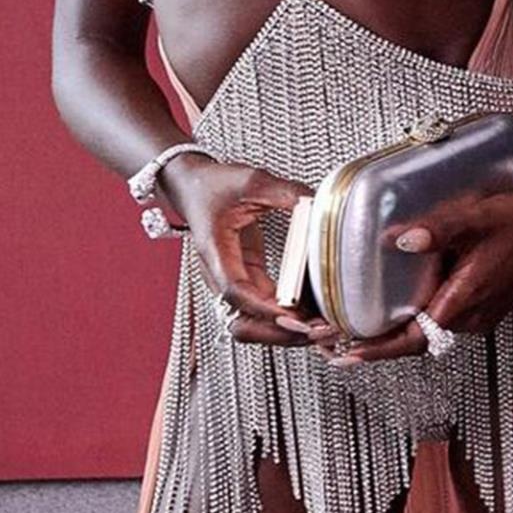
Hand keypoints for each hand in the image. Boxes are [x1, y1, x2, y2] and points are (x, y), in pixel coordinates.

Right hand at [164, 155, 340, 349]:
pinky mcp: (247, 278)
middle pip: (243, 323)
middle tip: (316, 329)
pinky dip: (289, 316)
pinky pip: (267, 307)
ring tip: (321, 327)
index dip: (265, 307)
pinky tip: (315, 311)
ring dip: (286, 331)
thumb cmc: (211, 185)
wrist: (191, 185)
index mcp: (216, 252)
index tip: (294, 314)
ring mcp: (233, 280)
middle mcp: (221, 274)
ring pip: (255, 323)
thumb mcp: (250, 180)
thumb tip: (317, 204)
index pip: (236, 291)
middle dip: (280, 332)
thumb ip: (284, 192)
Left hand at [328, 183, 512, 363]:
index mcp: (465, 302)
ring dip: (393, 335)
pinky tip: (397, 307)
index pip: (412, 339)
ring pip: (426, 333)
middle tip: (334, 342)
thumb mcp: (478, 217)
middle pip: (413, 343)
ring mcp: (477, 316)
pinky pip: (439, 322)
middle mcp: (470, 318)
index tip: (346, 352)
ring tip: (356, 329)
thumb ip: (439, 228)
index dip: (377, 348)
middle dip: (374, 345)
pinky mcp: (481, 307)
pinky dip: (413, 322)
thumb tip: (401, 239)